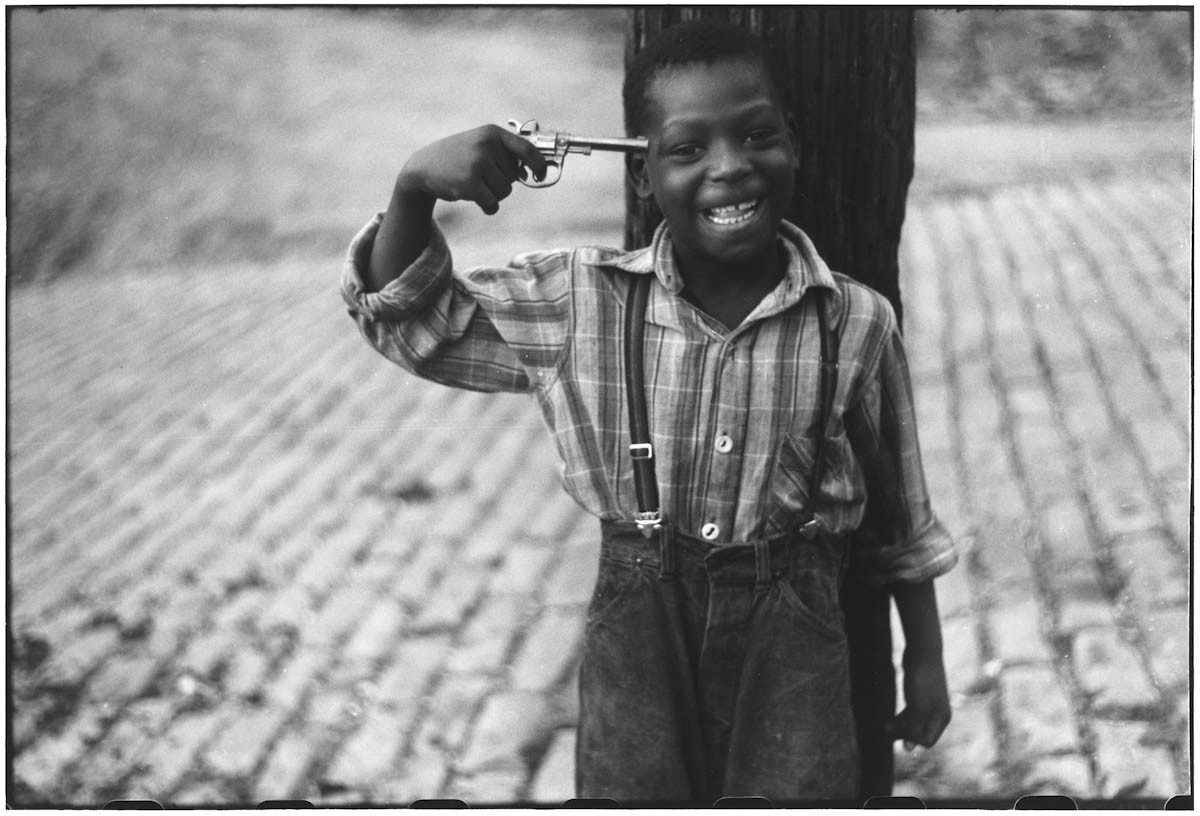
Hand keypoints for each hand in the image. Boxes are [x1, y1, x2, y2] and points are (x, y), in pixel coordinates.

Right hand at [397, 125, 548, 214]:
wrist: (424, 166)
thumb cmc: (459, 157)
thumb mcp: (481, 145)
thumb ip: (506, 154)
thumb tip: (535, 170)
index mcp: (492, 133)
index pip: (527, 149)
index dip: (540, 164)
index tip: (541, 175)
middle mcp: (487, 145)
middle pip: (514, 176)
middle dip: (501, 181)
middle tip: (480, 175)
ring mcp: (478, 163)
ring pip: (505, 191)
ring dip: (493, 195)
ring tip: (475, 184)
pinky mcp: (470, 183)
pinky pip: (493, 204)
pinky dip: (488, 206)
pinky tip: (474, 198)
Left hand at [885, 647, 950, 749]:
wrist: (922, 652)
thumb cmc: (922, 680)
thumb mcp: (917, 706)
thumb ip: (914, 727)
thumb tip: (908, 749)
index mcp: (941, 718)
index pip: (927, 740)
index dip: (912, 738)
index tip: (900, 729)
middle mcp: (937, 714)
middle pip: (920, 733)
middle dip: (904, 733)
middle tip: (887, 729)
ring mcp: (929, 705)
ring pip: (914, 724)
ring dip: (900, 727)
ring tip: (885, 727)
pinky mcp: (919, 697)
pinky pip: (910, 714)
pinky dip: (901, 718)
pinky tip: (889, 720)